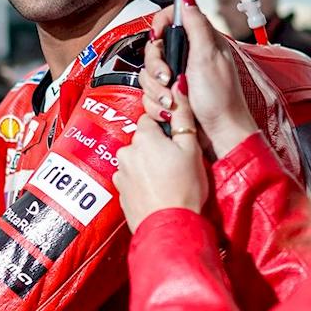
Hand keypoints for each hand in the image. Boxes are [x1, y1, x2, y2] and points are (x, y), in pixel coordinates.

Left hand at [115, 85, 209, 228]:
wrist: (171, 226)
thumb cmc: (185, 189)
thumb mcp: (191, 148)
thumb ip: (183, 115)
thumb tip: (178, 84)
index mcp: (143, 137)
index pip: (151, 120)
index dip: (166, 131)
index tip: (177, 143)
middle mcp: (126, 152)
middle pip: (143, 141)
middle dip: (156, 149)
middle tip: (176, 164)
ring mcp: (120, 174)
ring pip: (136, 161)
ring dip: (148, 167)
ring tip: (168, 181)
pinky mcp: (120, 193)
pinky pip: (132, 180)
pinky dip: (143, 184)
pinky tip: (158, 192)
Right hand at [148, 0, 259, 154]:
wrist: (219, 135)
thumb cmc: (221, 99)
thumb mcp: (208, 57)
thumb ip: (196, 25)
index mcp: (200, 40)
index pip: (171, 18)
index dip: (159, 25)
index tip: (157, 37)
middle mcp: (188, 55)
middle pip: (154, 48)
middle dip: (156, 66)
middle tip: (169, 77)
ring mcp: (177, 76)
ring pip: (148, 73)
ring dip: (157, 89)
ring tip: (174, 100)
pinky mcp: (169, 95)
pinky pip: (149, 93)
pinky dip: (157, 103)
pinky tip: (170, 110)